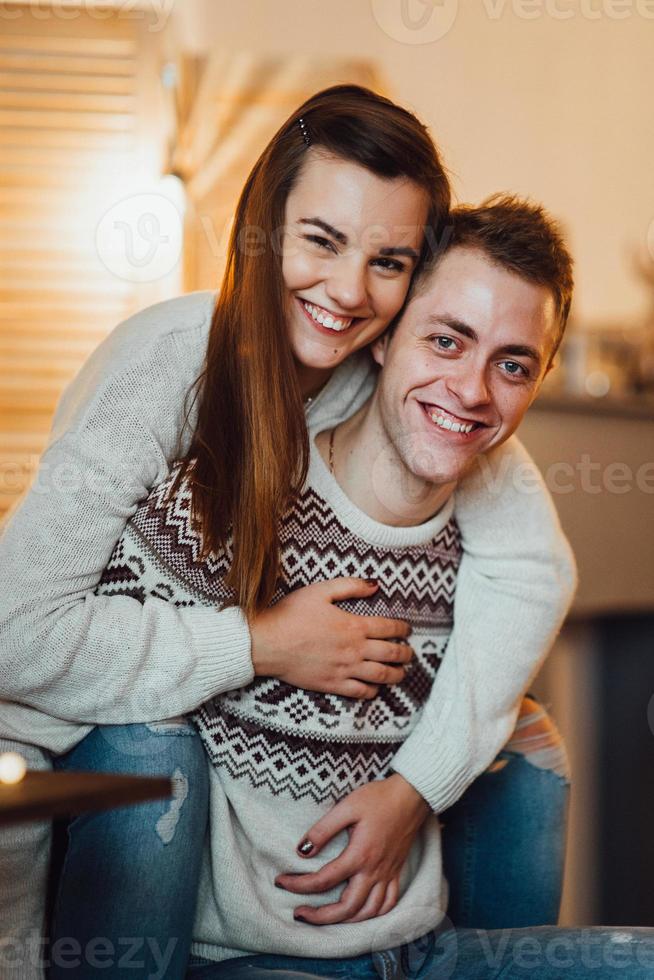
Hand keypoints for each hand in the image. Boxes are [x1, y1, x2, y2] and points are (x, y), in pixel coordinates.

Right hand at [249, 578, 412, 699]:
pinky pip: (360, 692)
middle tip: (410, 654)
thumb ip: (351, 586)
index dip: (403, 629)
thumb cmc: (291, 614)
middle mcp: (355, 649)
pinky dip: (373, 691)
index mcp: (354, 625)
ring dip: (396, 674)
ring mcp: (345, 669)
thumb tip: (375, 585)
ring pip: (381, 675)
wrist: (268, 643)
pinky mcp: (333, 685)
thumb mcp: (321, 591)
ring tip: (402, 673)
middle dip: (406, 654)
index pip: (390, 628)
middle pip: (392, 654)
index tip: (408, 629)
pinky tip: (375, 688)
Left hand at [275, 774, 430, 923]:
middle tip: (300, 914)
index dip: (299, 885)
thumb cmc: (379, 798)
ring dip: (346, 920)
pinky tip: (362, 912)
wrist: (412, 795)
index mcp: (359, 855)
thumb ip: (323, 830)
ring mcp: (388, 873)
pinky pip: (389, 903)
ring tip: (327, 917)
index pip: (324, 880)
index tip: (281, 882)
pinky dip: (374, 914)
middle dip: (320, 917)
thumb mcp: (347, 807)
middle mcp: (374, 870)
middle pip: (346, 908)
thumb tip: (302, 851)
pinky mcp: (397, 871)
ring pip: (369, 912)